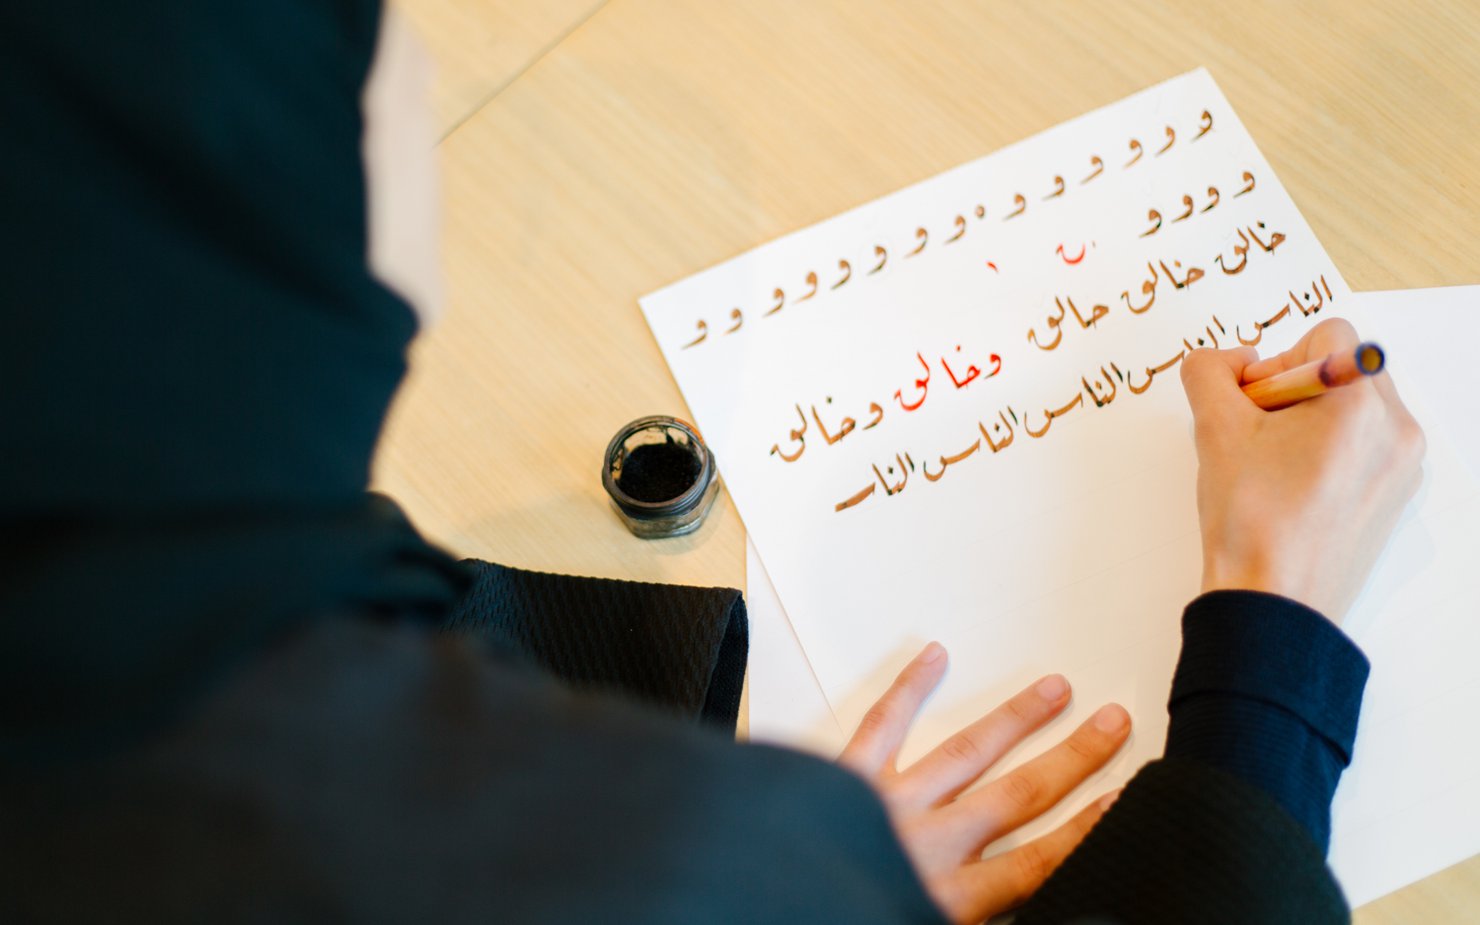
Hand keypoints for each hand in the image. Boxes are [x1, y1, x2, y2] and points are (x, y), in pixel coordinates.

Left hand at [839, 644, 1128, 923]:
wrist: (746, 901)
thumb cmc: (826, 911)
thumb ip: (964, 912)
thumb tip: (1014, 903)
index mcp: (945, 902)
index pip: (1037, 864)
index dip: (1085, 830)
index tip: (1125, 799)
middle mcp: (923, 846)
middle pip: (1015, 797)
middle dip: (1070, 760)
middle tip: (1112, 724)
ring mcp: (882, 806)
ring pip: (963, 756)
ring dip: (1013, 721)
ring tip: (1055, 689)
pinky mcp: (838, 780)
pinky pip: (880, 726)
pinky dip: (908, 689)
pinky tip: (935, 656)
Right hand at [1180, 317, 1425, 619]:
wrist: (1273, 601)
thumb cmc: (1251, 521)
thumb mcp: (1213, 430)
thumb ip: (1209, 372)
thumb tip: (1227, 363)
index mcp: (1361, 404)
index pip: (1326, 335)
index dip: (1276, 362)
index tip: (1251, 406)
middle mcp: (1397, 429)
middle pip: (1344, 369)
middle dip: (1295, 390)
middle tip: (1258, 435)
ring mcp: (1402, 465)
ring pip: (1354, 408)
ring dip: (1310, 420)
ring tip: (1275, 464)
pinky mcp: (1394, 494)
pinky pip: (1364, 446)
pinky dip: (1328, 451)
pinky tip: (1294, 486)